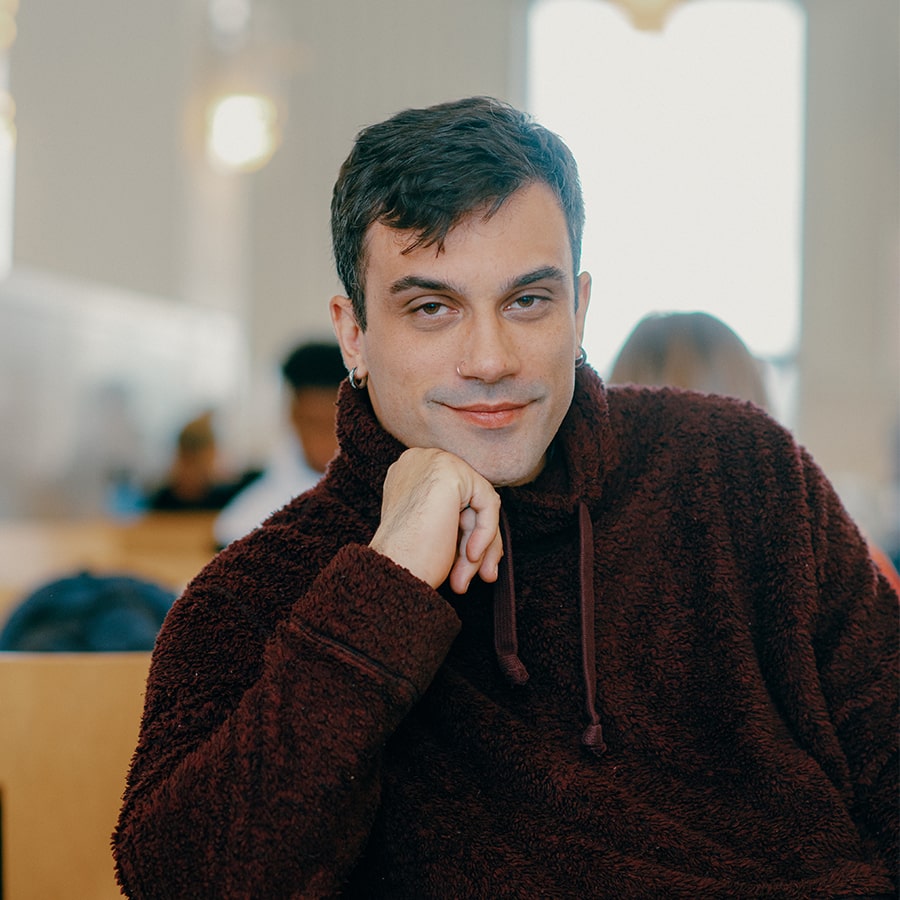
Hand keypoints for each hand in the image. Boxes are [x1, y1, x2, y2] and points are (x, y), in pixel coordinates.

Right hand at [369, 448, 502, 593]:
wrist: (391, 571)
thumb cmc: (406, 560)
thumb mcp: (435, 534)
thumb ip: (459, 522)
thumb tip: (492, 536)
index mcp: (408, 473)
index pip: (454, 499)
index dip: (465, 533)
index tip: (469, 562)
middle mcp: (418, 460)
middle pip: (467, 500)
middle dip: (475, 541)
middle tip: (468, 578)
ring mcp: (433, 461)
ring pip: (479, 504)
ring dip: (481, 545)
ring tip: (464, 579)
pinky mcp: (451, 471)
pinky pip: (487, 502)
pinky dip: (485, 532)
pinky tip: (472, 556)